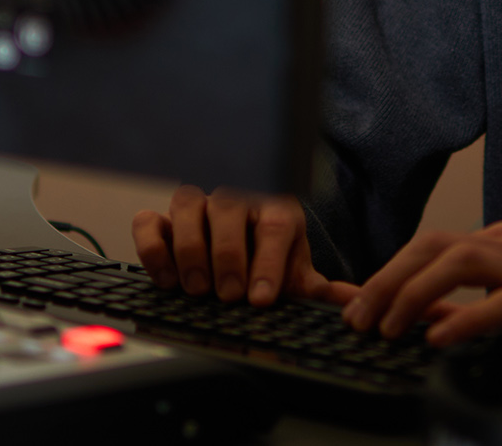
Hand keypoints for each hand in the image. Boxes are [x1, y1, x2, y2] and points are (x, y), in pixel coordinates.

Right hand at [132, 186, 359, 307]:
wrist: (241, 247)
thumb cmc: (269, 261)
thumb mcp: (295, 274)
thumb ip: (320, 290)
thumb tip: (353, 302)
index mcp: (276, 208)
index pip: (276, 225)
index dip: (269, 262)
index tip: (262, 297)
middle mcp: (235, 199)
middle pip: (230, 210)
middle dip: (229, 257)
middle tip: (229, 294)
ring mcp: (197, 206)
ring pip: (188, 207)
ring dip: (192, 250)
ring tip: (199, 289)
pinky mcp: (163, 220)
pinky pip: (148, 221)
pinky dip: (154, 248)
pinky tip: (167, 278)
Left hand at [341, 220, 501, 346]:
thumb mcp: (488, 305)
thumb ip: (446, 305)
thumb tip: (396, 313)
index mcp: (493, 239)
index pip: (428, 244)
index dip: (387, 270)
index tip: (354, 302)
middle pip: (434, 245)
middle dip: (389, 279)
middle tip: (359, 316)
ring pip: (459, 262)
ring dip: (415, 294)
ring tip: (389, 328)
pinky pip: (498, 303)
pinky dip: (465, 319)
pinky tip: (439, 338)